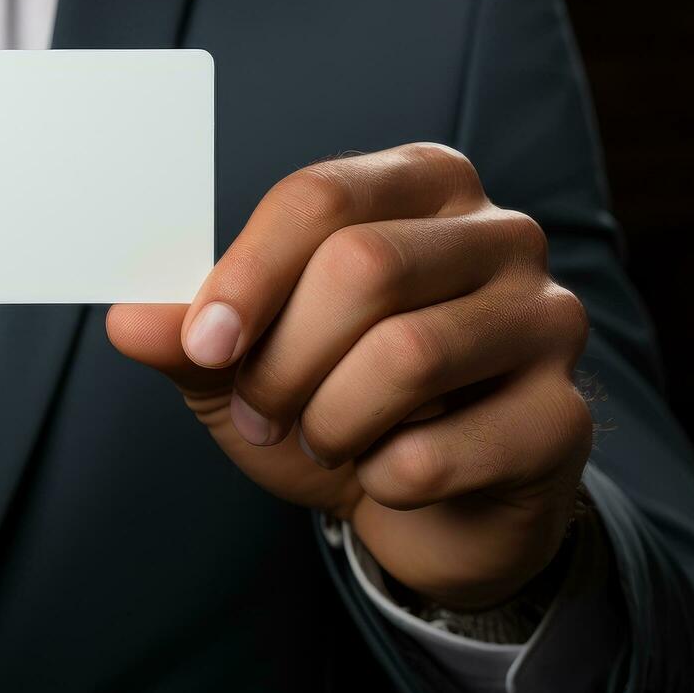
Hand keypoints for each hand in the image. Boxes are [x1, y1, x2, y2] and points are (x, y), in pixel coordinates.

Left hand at [109, 143, 591, 609]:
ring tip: (319, 441)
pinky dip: (382, 479)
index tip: (203, 346)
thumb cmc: (337, 402)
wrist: (433, 505)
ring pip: (408, 355)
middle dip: (284, 359)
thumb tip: (128, 320)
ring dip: (329, 420)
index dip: (246, 275)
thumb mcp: (244, 362)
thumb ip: (188, 334)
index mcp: (419, 186)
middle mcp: (499, 234)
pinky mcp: (566, 419)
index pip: (321, 196)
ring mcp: (547, 320)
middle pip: (364, 267)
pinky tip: (388, 475)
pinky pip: (440, 451)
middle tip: (259, 412)